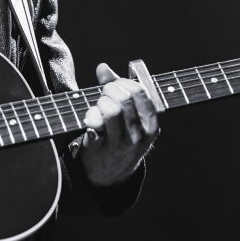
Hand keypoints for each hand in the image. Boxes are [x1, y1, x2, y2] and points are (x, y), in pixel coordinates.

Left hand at [79, 63, 159, 186]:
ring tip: (98, 108)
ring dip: (99, 103)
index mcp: (150, 124)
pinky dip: (89, 117)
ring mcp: (120, 145)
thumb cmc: (121, 136)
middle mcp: (139, 136)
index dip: (122, 82)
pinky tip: (90, 121)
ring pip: (110, 111)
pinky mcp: (101, 150)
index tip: (115, 86)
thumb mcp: (128, 116)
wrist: (112, 173)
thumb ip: (115, 87)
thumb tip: (102, 67)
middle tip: (103, 95)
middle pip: (123, 99)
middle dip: (108, 90)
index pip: (139, 92)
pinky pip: (93, 125)